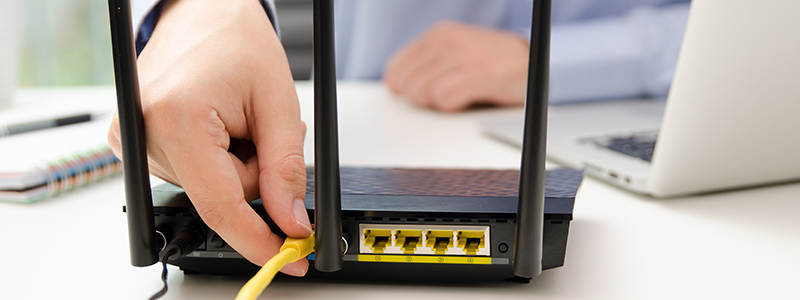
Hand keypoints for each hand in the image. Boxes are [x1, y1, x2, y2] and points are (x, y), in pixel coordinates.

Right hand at [107, 0, 311, 275]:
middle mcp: (142, 130)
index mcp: (177, 117)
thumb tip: (290, 220)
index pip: (219, 204)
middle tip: (260, 128)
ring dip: (234, 163)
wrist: (203, 12)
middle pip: (218, 196)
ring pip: (208, 187)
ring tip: (236, 117)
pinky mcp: (132, 141)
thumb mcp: (279, 105)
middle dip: (252, 174)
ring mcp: (131, 138)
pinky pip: (190, 173)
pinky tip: (218, 124)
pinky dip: (215, 158)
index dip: (257, 238)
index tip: (287, 257)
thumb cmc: (237, 42)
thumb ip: (286, 170)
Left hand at [384, 21, 529, 111]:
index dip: (406, 89)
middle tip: (449, 94)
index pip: (397, 69)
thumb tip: (392, 84)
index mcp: (440, 34)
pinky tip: (469, 99)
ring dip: (439, 103)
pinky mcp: (480, 72)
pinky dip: (453, 106)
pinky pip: (444, 98)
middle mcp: (449, 39)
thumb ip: (424, 66)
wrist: (533, 64)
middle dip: (424, 97)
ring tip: (462, 94)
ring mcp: (464, 54)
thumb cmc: (492, 65)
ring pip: (423, 92)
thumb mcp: (454, 56)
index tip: (423, 94)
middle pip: (408, 84)